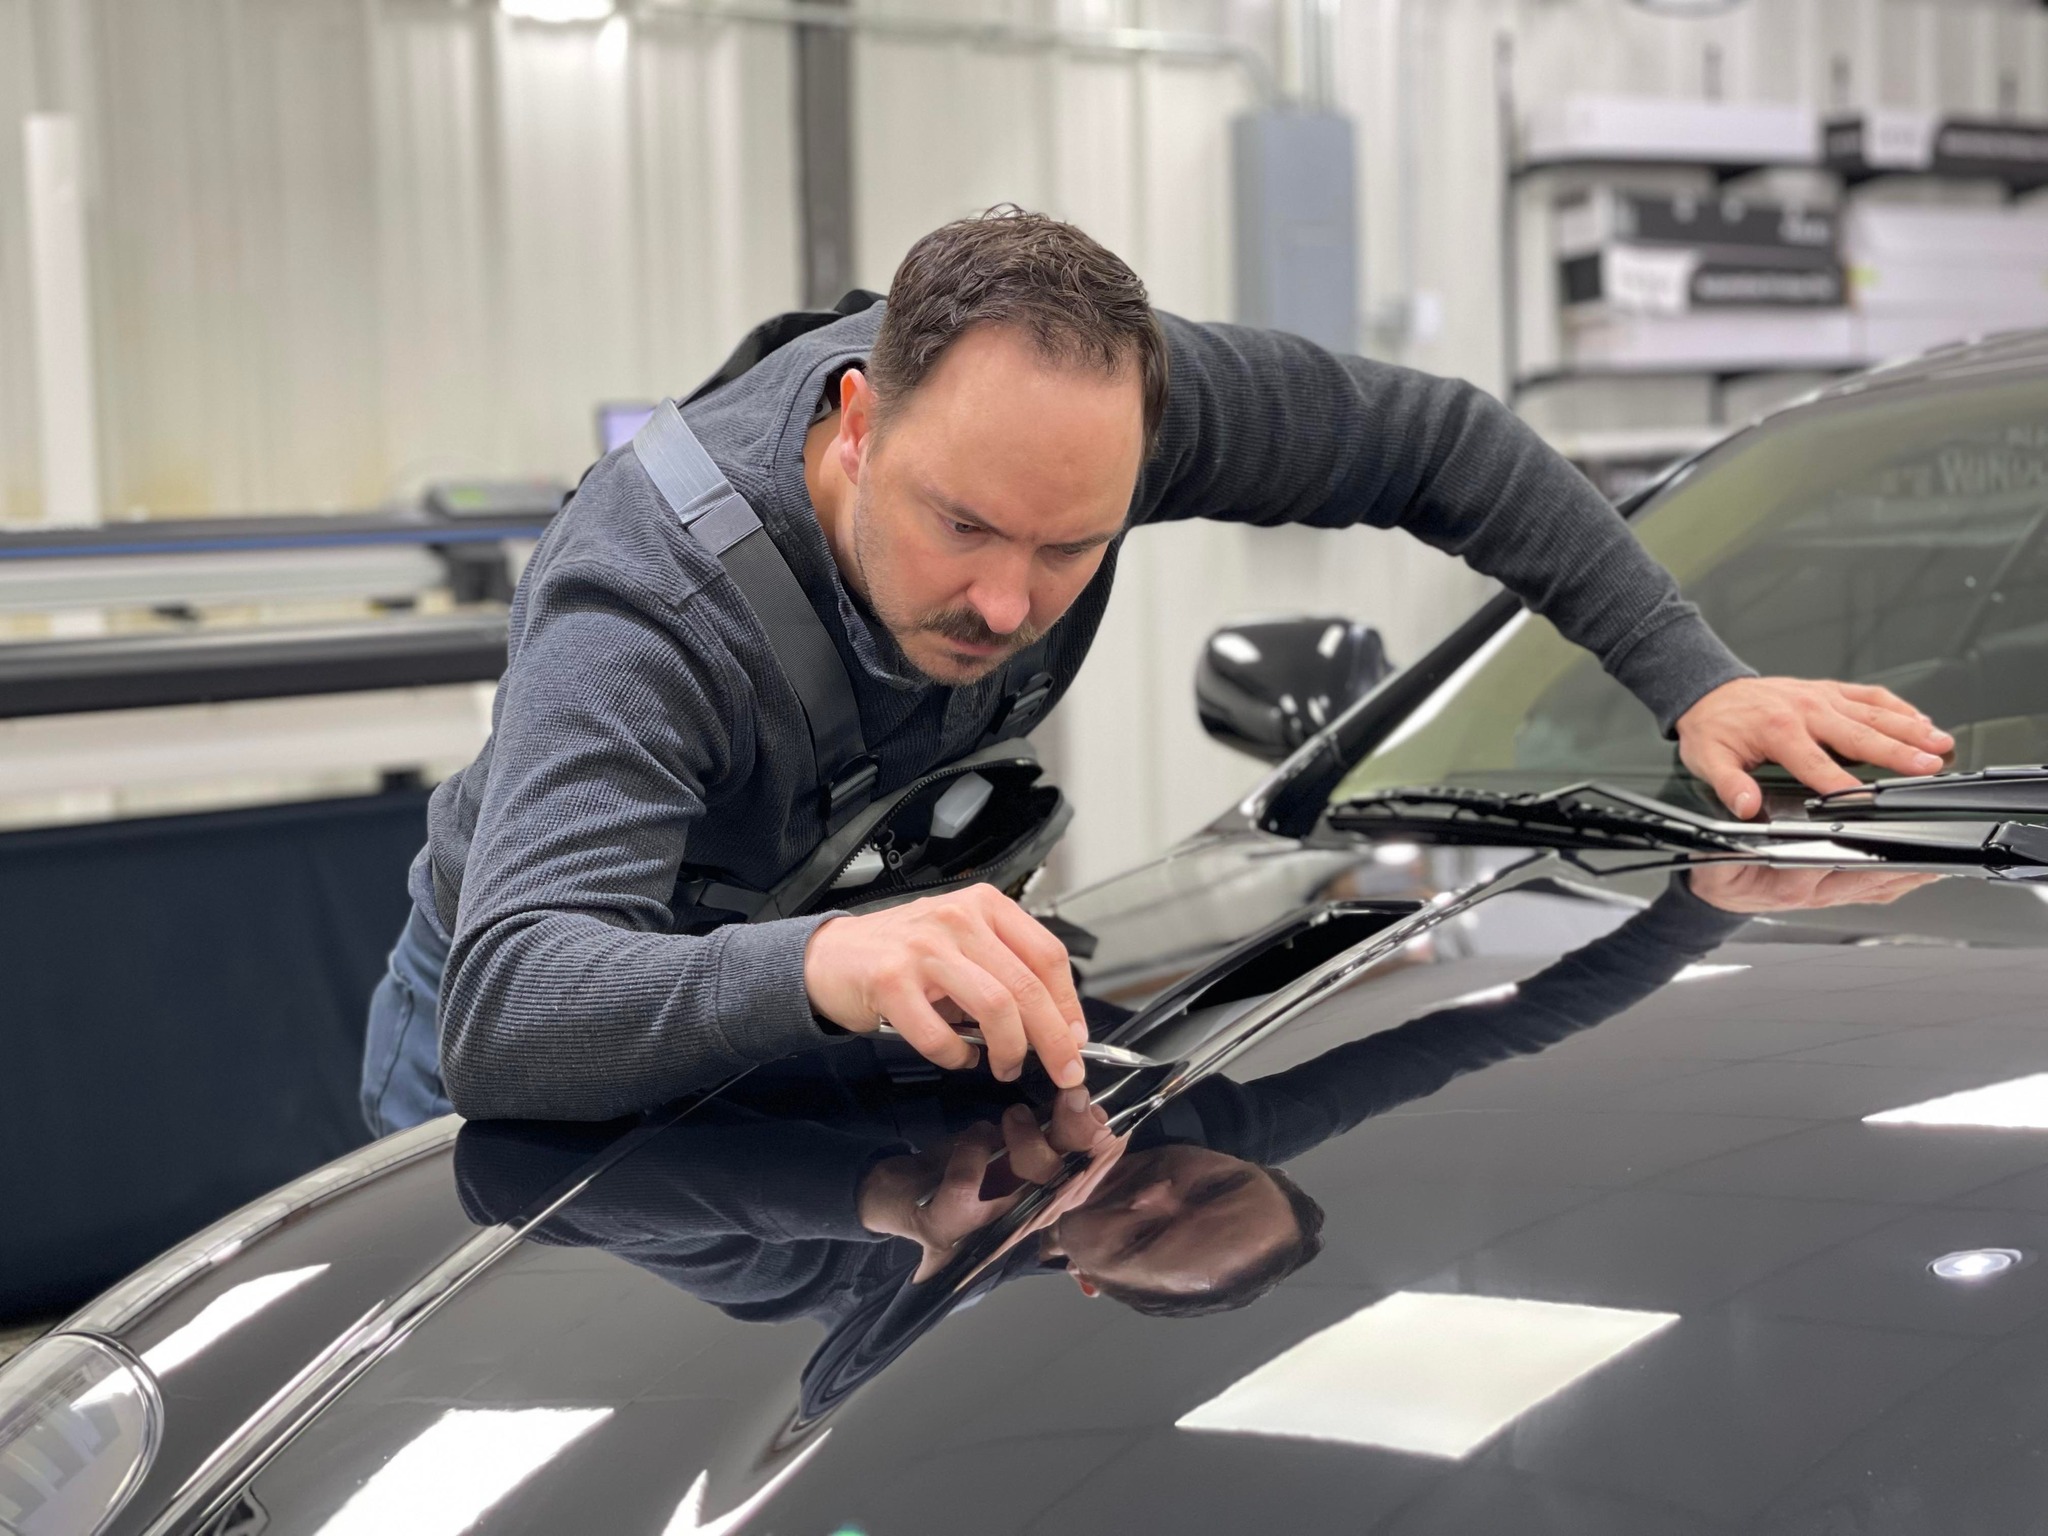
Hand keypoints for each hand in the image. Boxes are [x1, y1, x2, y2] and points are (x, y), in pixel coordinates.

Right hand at [804, 884, 1088, 1087]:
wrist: (831, 956)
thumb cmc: (902, 953)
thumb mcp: (961, 944)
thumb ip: (1004, 970)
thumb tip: (1055, 1023)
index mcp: (983, 905)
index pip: (1046, 954)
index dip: (1068, 1003)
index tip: (1076, 1037)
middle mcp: (957, 919)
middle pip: (1027, 985)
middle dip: (1054, 1039)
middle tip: (1064, 1070)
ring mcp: (924, 948)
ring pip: (995, 1006)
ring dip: (1010, 1049)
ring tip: (1005, 1066)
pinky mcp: (892, 980)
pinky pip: (940, 1034)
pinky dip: (956, 1056)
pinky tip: (957, 1057)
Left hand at [857, 1091, 1122, 1280]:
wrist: (898, 1194)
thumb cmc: (963, 1165)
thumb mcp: (1010, 1141)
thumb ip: (1049, 1127)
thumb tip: (1088, 1102)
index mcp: (1045, 1196)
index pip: (1091, 1176)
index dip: (1104, 1145)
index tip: (1095, 1105)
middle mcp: (1025, 1217)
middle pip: (1070, 1181)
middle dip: (1077, 1134)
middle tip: (1069, 1095)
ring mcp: (987, 1226)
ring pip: (1029, 1184)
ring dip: (1027, 1141)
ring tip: (1013, 1115)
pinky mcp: (948, 1225)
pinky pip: (969, 1185)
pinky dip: (972, 1150)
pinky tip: (972, 1137)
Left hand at [1676, 677, 1952, 818]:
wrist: (1709, 691)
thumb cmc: (1713, 728)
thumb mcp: (1707, 761)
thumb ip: (1729, 785)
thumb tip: (1746, 807)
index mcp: (1779, 731)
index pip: (1818, 766)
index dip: (1843, 786)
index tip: (1868, 801)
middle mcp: (1807, 710)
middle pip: (1860, 736)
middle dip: (1898, 752)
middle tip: (1930, 766)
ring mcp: (1821, 697)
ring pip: (1873, 713)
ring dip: (1910, 728)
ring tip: (1940, 743)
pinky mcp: (1829, 689)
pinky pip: (1869, 695)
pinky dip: (1897, 706)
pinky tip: (1920, 718)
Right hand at [1688, 863, 1942, 912]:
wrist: (1717, 898)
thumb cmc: (1720, 876)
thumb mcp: (1715, 861)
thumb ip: (1731, 848)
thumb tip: (1749, 820)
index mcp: (1788, 885)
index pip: (1829, 867)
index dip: (1861, 857)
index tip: (1883, 846)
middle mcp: (1814, 893)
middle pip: (1868, 882)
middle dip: (1903, 871)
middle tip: (1932, 857)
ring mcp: (1826, 895)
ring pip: (1877, 888)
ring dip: (1909, 879)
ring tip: (1937, 864)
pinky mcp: (1833, 893)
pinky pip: (1873, 891)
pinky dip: (1899, 881)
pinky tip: (1917, 871)